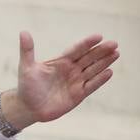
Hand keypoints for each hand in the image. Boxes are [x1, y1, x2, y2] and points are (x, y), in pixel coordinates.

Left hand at [2, 30, 118, 129]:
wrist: (28, 108)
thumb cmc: (26, 86)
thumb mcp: (26, 67)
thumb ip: (27, 50)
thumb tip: (23, 32)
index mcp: (61, 61)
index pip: (77, 50)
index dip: (87, 43)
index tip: (98, 36)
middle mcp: (71, 70)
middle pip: (89, 58)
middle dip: (101, 51)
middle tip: (114, 43)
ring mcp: (76, 82)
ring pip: (93, 70)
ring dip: (104, 62)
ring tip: (116, 53)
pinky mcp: (78, 95)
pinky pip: (91, 85)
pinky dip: (100, 79)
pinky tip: (110, 72)